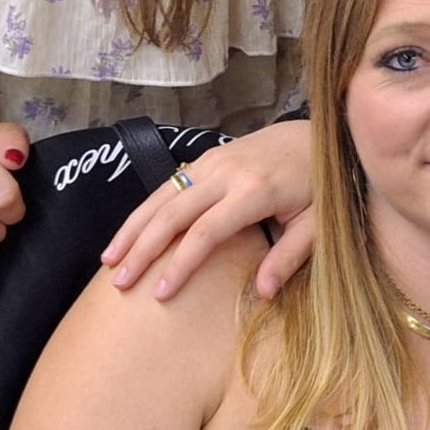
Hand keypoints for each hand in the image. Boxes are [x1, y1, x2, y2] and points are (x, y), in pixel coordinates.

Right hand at [101, 121, 314, 300]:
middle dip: (142, 249)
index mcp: (254, 192)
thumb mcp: (316, 225)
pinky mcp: (206, 158)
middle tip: (119, 282)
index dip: (180, 264)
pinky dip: (143, 210)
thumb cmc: (320, 187)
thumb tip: (263, 293)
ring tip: (109, 260)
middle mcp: (226, 173)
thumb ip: (289, 257)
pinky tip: (128, 233)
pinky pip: (168, 185)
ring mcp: (212, 161)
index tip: (160, 293)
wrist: (318, 136)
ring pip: (161, 195)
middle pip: (172, 213)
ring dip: (132, 227)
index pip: (206, 232)